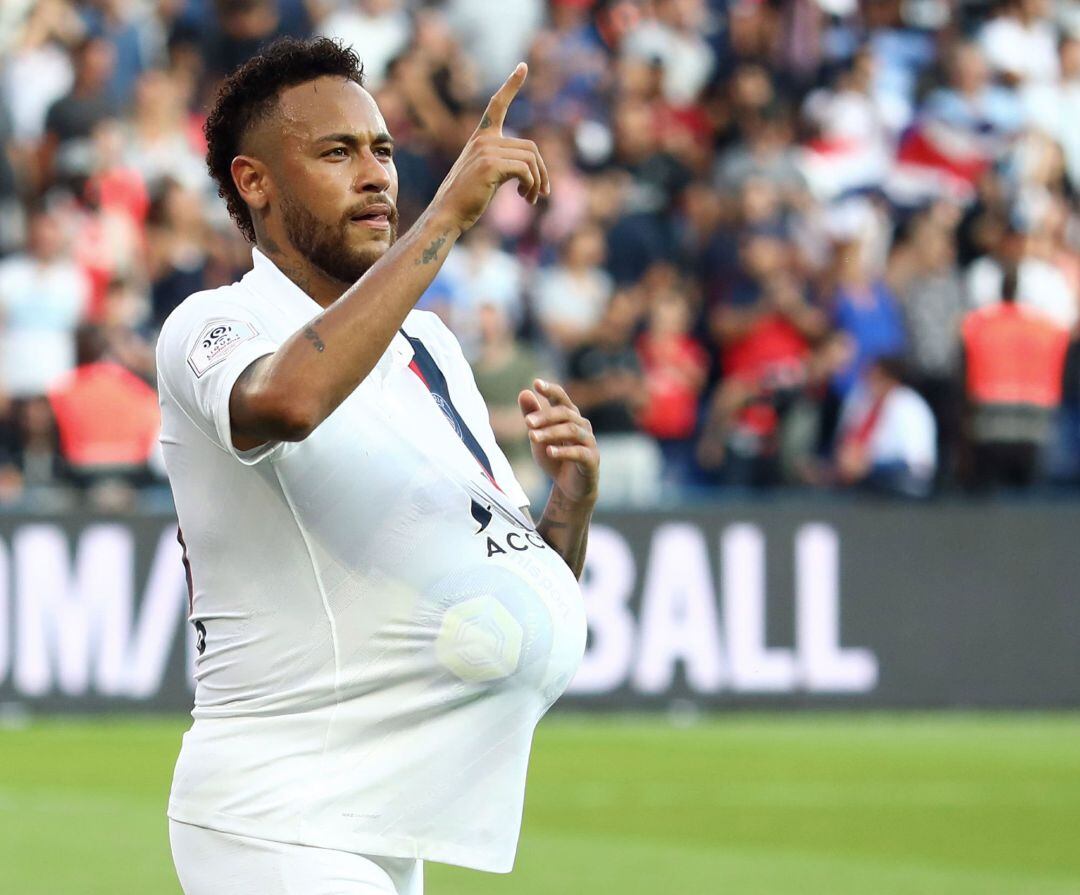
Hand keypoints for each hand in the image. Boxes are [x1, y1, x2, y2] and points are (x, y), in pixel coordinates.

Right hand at [431, 63, 549, 232]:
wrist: (447, 215)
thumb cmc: (466, 201)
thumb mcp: (485, 176)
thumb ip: (502, 164)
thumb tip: (532, 170)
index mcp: (480, 138)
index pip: (497, 105)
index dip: (511, 85)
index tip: (523, 66)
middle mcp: (483, 140)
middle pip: (530, 147)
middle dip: (541, 172)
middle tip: (541, 193)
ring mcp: (486, 151)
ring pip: (531, 159)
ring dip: (537, 181)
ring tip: (531, 198)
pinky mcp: (490, 165)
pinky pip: (526, 170)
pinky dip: (531, 185)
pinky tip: (525, 198)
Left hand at [518, 379, 598, 506]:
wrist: (570, 488)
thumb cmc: (555, 457)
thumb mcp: (539, 436)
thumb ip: (532, 416)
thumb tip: (524, 392)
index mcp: (570, 416)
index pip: (561, 399)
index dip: (551, 390)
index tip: (536, 383)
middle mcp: (582, 425)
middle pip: (565, 414)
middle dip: (545, 416)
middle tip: (527, 422)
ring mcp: (589, 442)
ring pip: (571, 431)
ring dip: (551, 432)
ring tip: (532, 437)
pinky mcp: (592, 460)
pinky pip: (579, 452)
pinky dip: (563, 451)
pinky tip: (549, 452)